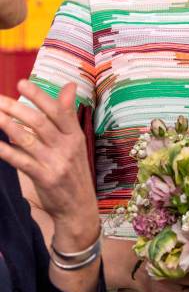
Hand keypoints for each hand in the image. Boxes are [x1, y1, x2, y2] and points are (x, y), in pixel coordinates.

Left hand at [0, 79, 98, 246]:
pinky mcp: (44, 178)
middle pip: (40, 122)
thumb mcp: (76, 142)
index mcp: (75, 136)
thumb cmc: (74, 172)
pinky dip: (6, 151)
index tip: (22, 83)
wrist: (79, 208)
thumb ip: (68, 115)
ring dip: (7, 125)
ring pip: (28, 139)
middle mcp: (67, 147)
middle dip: (17, 108)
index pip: (58, 110)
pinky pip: (21, 161)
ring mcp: (56, 163)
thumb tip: (69, 86)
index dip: (40, 96)